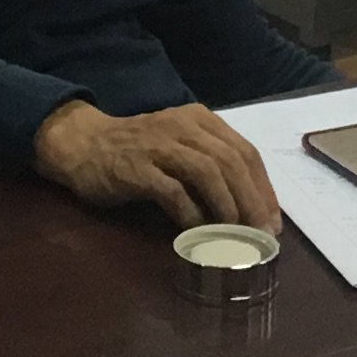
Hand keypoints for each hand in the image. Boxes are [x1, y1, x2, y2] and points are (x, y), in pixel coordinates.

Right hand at [31, 99, 282, 231]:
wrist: (85, 145)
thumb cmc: (140, 152)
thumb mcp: (181, 147)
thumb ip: (212, 166)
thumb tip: (250, 209)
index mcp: (200, 119)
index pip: (245, 151)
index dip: (263, 188)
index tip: (272, 221)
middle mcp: (184, 126)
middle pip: (230, 162)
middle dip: (251, 201)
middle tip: (260, 235)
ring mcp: (160, 145)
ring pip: (207, 172)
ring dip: (227, 207)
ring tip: (236, 236)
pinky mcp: (138, 168)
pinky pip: (173, 191)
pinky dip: (190, 214)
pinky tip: (197, 233)